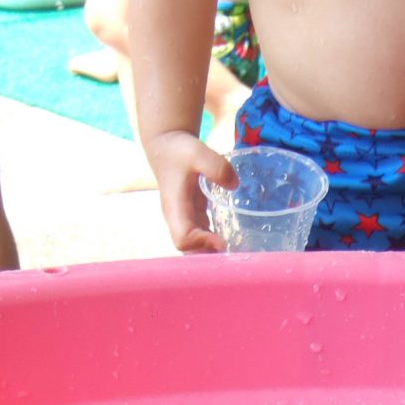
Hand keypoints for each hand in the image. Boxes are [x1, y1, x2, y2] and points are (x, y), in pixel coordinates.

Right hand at [146, 130, 233, 253]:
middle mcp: (178, 219)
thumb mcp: (197, 152)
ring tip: (238, 257)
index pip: (183, 238)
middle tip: (234, 258)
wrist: (166, 146)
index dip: (201, 243)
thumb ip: (216, 166)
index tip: (222, 241)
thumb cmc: (179, 150)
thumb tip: (234, 185)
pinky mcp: (193, 216)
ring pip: (195, 247)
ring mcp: (185, 219)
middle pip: (189, 250)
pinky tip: (235, 243)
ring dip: (213, 254)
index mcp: (175, 208)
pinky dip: (216, 243)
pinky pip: (203, 236)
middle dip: (208, 258)